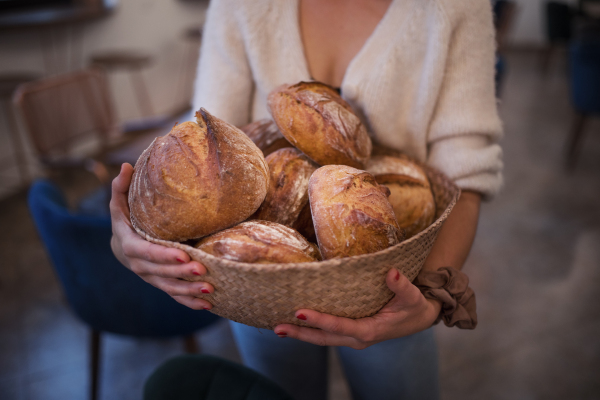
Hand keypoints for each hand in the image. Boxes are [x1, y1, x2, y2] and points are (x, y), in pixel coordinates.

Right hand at [110, 163, 213, 310]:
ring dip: (189, 291)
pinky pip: (175, 296)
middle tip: (203, 270)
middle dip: (182, 273)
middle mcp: (140, 266)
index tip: (183, 254)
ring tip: (209, 290)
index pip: (146, 252)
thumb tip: (125, 166)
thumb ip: (121, 187)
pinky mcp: (162, 284)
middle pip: (161, 272)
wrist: (123, 245)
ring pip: (170, 287)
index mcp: (131, 245)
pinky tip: (208, 305)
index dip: (163, 255)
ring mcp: (151, 278)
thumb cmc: (126, 219)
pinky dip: (190, 302)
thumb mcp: (120, 203)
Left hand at [273, 269, 440, 348]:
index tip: (299, 311)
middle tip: (277, 327)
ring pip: (323, 338)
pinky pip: (327, 334)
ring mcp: (353, 337)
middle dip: (300, 333)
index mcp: (370, 330)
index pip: (340, 326)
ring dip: (301, 334)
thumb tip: (392, 272)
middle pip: (324, 338)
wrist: (419, 318)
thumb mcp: (412, 296)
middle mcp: (358, 338)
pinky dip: (310, 330)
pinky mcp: (351, 333)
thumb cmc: (414, 306)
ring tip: (278, 327)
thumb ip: (401, 285)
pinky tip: (295, 322)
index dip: (319, 320)